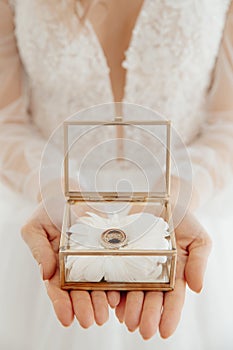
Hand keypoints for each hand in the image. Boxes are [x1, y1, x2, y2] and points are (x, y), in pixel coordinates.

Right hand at [21, 198, 120, 327]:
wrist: (68, 192)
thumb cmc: (48, 211)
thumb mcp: (35, 228)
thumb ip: (38, 250)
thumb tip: (45, 273)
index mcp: (54, 264)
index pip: (56, 289)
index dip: (61, 304)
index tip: (67, 318)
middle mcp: (73, 266)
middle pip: (78, 291)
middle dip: (84, 307)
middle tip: (90, 320)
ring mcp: (91, 259)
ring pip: (95, 284)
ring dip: (99, 301)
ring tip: (103, 314)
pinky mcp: (106, 250)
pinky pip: (111, 269)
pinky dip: (113, 283)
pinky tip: (116, 294)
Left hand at [114, 210, 211, 338]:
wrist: (162, 200)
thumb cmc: (184, 221)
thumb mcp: (198, 239)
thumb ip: (199, 262)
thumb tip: (198, 288)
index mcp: (175, 274)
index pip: (174, 298)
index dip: (170, 315)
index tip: (165, 331)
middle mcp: (156, 274)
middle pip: (151, 299)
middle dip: (148, 315)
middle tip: (143, 330)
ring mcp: (138, 267)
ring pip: (134, 292)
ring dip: (130, 308)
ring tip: (128, 320)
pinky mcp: (122, 257)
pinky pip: (117, 276)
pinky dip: (115, 290)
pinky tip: (113, 301)